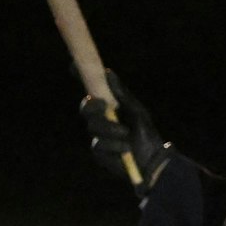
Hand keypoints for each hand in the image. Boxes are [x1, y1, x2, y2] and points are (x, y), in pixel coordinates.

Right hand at [79, 69, 169, 192]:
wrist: (152, 159)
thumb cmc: (145, 131)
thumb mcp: (135, 110)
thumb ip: (120, 93)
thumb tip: (107, 71)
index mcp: (108, 106)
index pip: (91, 91)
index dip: (80, 78)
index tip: (73, 66)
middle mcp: (100, 119)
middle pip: (86, 108)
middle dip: (93, 106)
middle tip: (103, 106)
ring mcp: (98, 135)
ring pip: (93, 127)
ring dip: (110, 129)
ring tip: (126, 134)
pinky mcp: (99, 152)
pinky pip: (99, 145)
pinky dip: (115, 145)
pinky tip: (126, 148)